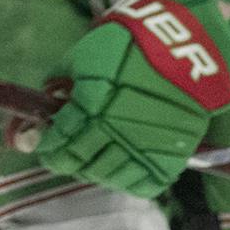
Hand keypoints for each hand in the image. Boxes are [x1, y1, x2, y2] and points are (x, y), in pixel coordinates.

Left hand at [33, 0, 229, 198]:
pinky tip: (121, 170)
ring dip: (94, 172)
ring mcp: (140, 146)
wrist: (183, 48)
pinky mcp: (169, 156)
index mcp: (88, 105)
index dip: (48, 146)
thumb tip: (46, 98)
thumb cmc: (129, 45)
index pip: (59, 139)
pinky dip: (127, 182)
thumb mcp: (85, 55)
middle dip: (65, 161)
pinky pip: (142, 185)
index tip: (46, 146)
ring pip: (107, 176)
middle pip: (79, 162)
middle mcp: (112, 130)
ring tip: (91, 163)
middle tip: (64, 157)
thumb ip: (61, 79)